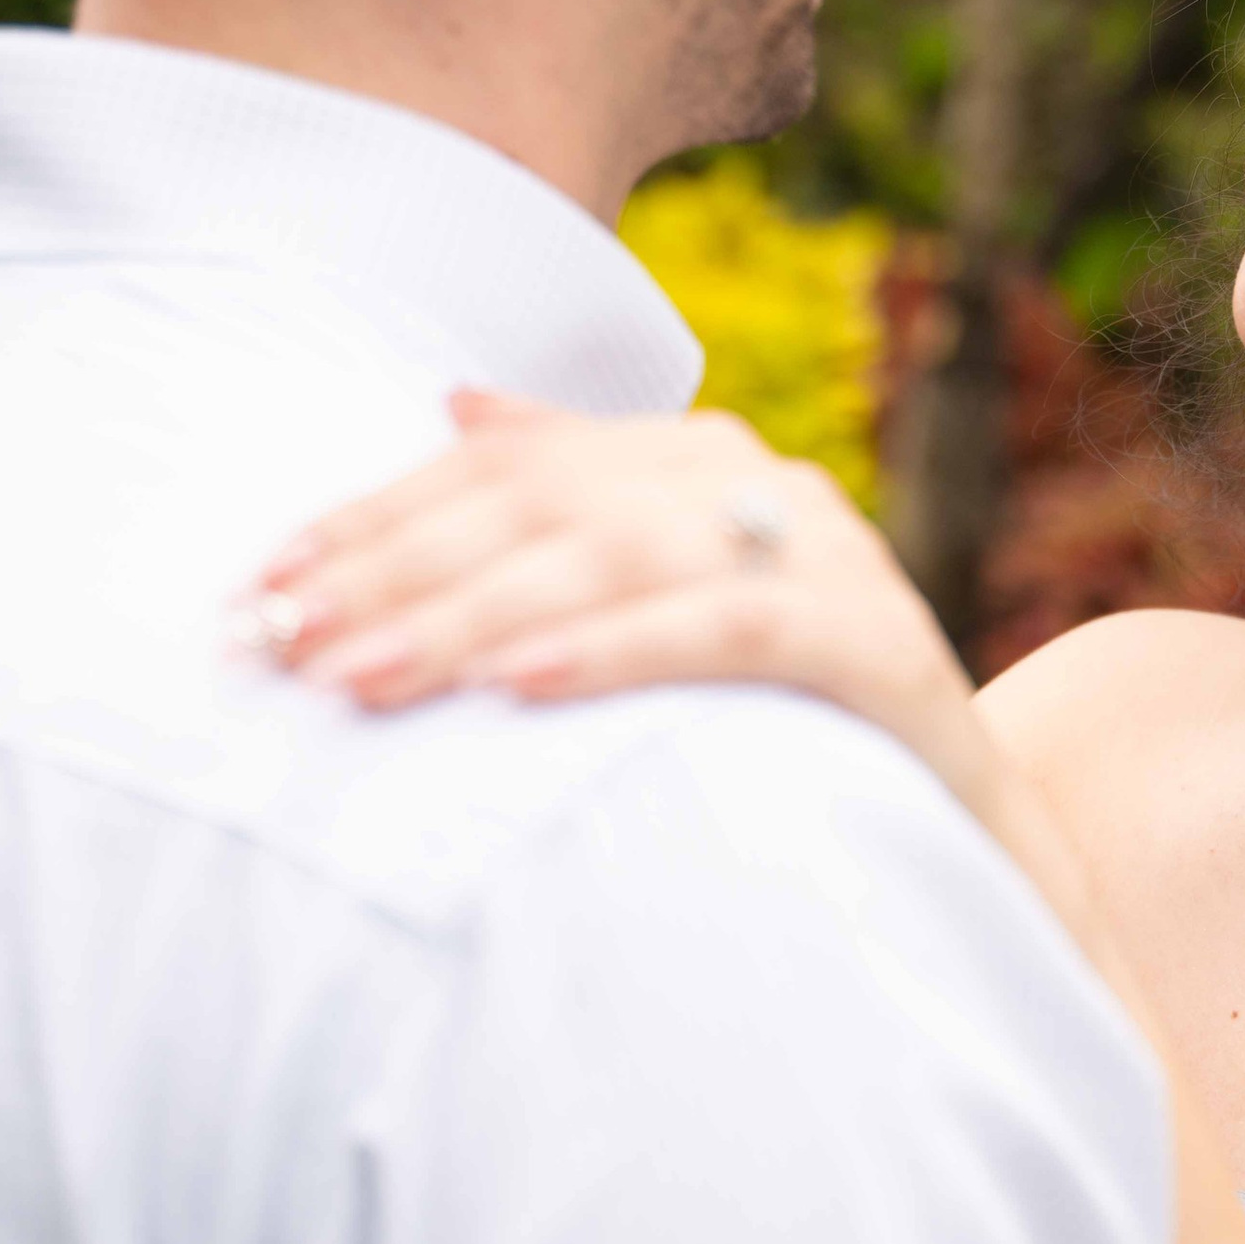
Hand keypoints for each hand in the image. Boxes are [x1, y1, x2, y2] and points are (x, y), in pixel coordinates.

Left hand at [242, 393, 1004, 828]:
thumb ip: (575, 503)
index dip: (375, 520)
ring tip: (363, 676)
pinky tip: (521, 687)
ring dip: (474, 615)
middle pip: (546, 504)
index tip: (259, 589)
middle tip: (283, 644)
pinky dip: (615, 649)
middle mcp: (761, 484)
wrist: (984, 838)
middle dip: (398, 572)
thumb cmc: (791, 731)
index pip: (504, 470)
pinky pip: (727, 628)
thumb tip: (452, 405)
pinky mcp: (878, 643)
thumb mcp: (669, 611)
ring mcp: (828, 555)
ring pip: (619, 555)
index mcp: (697, 461)